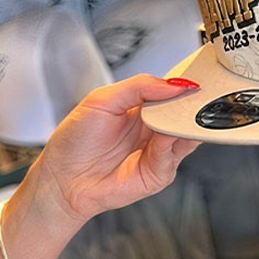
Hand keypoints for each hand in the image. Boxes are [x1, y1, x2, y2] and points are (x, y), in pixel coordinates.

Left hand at [31, 74, 201, 223]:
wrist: (63, 178)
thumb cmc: (74, 141)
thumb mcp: (101, 100)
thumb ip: (138, 87)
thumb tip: (174, 85)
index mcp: (139, 107)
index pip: (171, 93)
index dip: (182, 87)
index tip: (192, 80)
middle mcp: (152, 129)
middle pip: (183, 114)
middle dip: (191, 104)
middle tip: (195, 96)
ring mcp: (158, 151)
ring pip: (186, 134)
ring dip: (187, 123)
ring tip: (182, 113)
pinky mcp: (159, 173)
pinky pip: (175, 155)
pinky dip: (174, 143)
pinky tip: (166, 135)